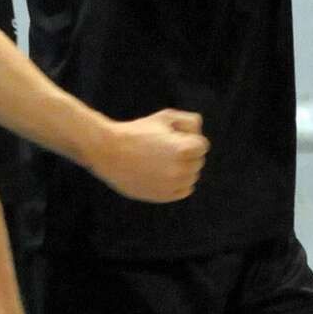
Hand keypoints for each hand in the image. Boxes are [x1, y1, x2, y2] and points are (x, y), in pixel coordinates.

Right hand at [89, 108, 208, 202]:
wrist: (110, 152)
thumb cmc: (138, 132)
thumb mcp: (165, 117)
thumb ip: (190, 122)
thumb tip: (201, 136)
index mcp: (183, 149)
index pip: (202, 145)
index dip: (188, 138)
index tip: (171, 136)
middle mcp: (180, 170)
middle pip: (198, 161)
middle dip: (187, 153)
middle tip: (163, 148)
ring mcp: (172, 185)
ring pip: (192, 177)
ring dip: (183, 168)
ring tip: (161, 160)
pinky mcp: (163, 196)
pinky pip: (184, 190)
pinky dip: (178, 182)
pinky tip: (163, 172)